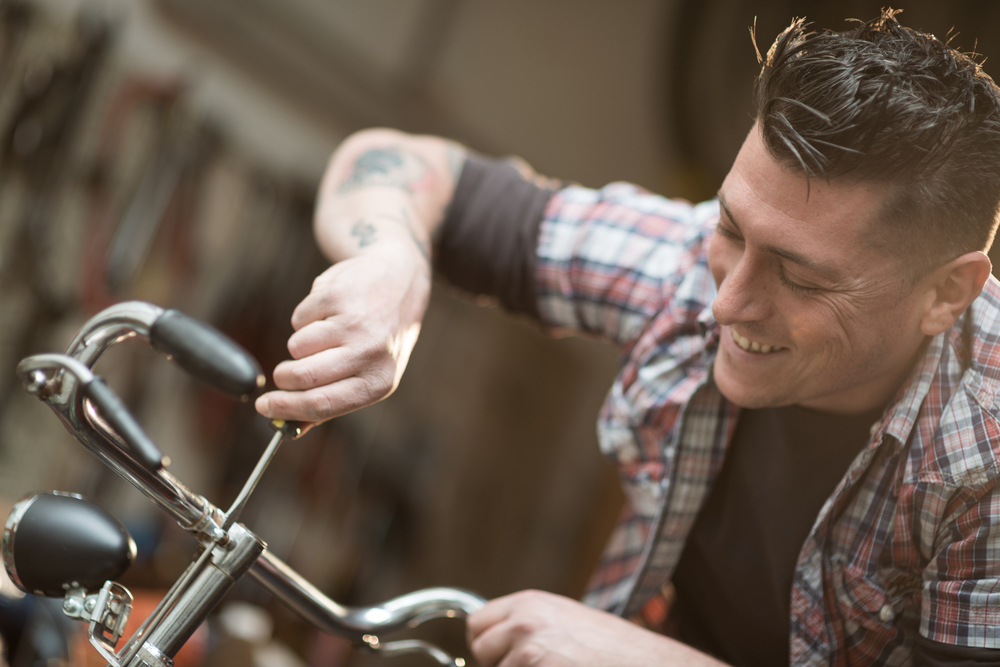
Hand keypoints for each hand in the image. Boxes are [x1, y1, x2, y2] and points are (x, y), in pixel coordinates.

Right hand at [254, 249, 428, 422]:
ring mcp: (353, 322)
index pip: (322, 405)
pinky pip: (299, 318)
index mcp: (378, 382)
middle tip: (283, 373)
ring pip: (297, 346)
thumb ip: (333, 400)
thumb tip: (288, 426)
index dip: (285, 408)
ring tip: (325, 335)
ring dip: (300, 344)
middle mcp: (369, 352)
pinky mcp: (338, 295)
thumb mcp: (371, 373)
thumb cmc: (380, 337)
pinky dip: (307, 318)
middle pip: (304, 377)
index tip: (262, 407)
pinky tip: (331, 311)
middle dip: (283, 377)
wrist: (401, 281)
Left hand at [467, 590, 726, 666]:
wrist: (651, 665)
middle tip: (534, 665)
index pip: (477, 624)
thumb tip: (500, 640)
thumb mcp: (567, 621)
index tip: (501, 656)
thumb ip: (531, 625)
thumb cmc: (616, 649)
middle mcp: (523, 623)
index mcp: (530, 603)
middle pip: (480, 650)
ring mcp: (528, 653)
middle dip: (499, 663)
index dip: (488, 645)